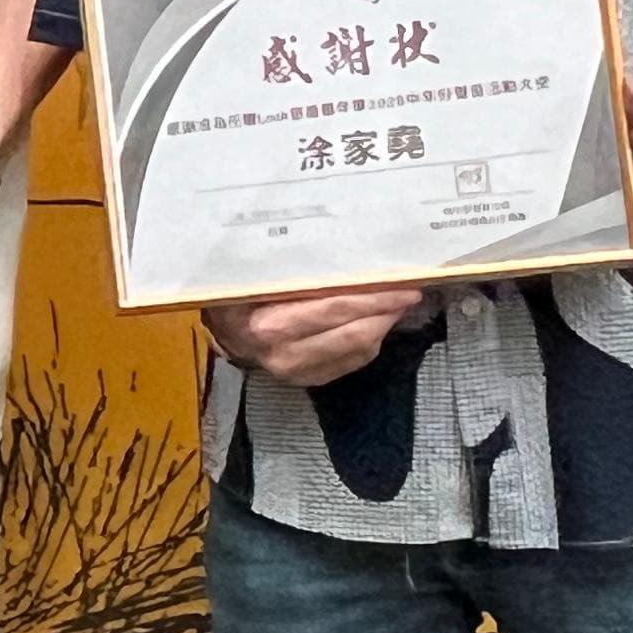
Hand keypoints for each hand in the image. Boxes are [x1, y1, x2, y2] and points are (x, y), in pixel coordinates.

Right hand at [205, 287, 426, 389]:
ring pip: (358, 349)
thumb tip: (344, 252)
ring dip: (383, 325)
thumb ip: (288, 269)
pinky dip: (371, 340)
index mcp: (269, 325)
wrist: (223, 334)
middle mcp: (284, 354)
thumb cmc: (239, 295)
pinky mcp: (310, 380)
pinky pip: (353, 361)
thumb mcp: (253, 277)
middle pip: (352, 332)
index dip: (371, 298)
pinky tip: (376, 322)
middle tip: (409, 291)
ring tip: (396, 303)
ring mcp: (298, 372)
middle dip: (386, 310)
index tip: (400, 283)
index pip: (332, 309)